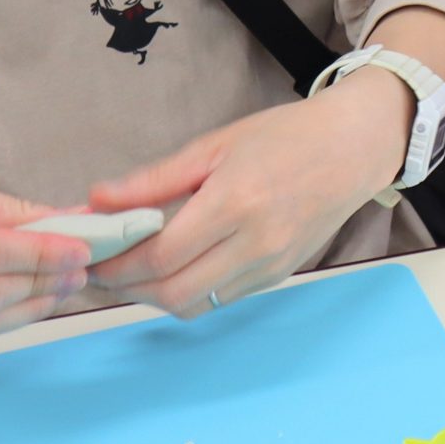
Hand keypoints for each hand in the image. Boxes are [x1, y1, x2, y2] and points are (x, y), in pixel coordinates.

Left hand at [82, 74, 410, 314]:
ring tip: (132, 271)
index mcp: (235, 203)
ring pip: (195, 306)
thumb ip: (154, 178)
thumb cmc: (286, 137)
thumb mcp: (215, 144)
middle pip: (172, 293)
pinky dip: (188, 293)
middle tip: (101, 271)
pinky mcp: (278, 276)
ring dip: (154, 296)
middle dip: (127, 288)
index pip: (160, 256)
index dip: (117, 265)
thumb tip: (98, 200)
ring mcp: (270, 266)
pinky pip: (220, 300)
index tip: (91, 257)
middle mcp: (255, 244)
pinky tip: (174, 269)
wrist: (353, 148)